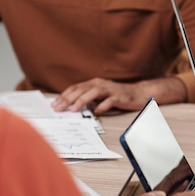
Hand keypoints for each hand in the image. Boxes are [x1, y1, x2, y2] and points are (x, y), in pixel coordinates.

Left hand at [51, 77, 186, 114]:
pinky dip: (102, 106)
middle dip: (68, 99)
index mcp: (95, 83)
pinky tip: (96, 112)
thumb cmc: (119, 95)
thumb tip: (72, 105)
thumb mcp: (101, 94)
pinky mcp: (120, 97)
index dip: (64, 96)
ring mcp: (111, 90)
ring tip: (73, 109)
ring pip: (93, 93)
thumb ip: (89, 98)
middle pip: (81, 89)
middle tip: (58, 108)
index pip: (76, 88)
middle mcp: (101, 84)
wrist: (139, 93)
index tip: (54, 104)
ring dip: (82, 101)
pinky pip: (109, 101)